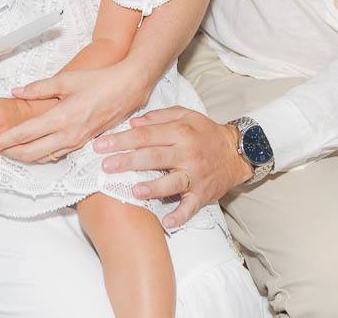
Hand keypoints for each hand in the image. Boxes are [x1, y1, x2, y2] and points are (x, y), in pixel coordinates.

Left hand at [0, 61, 150, 160]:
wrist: (128, 90)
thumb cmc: (100, 82)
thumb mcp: (67, 80)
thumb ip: (39, 88)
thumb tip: (17, 91)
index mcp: (61, 118)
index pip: (24, 135)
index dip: (3, 141)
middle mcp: (68, 135)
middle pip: (29, 153)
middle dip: (7, 153)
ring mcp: (76, 142)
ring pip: (42, 157)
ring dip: (22, 155)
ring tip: (6, 150)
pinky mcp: (82, 143)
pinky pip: (55, 154)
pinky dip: (38, 153)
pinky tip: (31, 146)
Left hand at [93, 107, 252, 229]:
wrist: (236, 152)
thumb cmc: (206, 133)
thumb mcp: (186, 115)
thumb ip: (159, 117)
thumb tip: (133, 123)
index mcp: (181, 132)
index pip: (146, 135)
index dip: (122, 139)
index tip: (101, 145)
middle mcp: (187, 153)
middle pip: (154, 157)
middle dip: (128, 161)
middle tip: (106, 166)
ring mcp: (195, 175)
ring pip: (172, 182)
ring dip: (154, 188)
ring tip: (134, 191)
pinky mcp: (202, 194)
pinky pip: (191, 206)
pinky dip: (180, 215)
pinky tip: (166, 222)